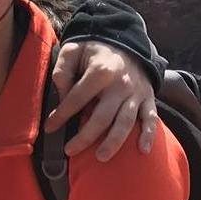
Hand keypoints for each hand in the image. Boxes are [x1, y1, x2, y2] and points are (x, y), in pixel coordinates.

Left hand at [48, 40, 158, 160]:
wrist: (125, 42)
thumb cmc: (93, 50)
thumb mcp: (72, 50)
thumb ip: (63, 70)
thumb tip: (62, 96)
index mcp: (100, 71)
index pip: (77, 98)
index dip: (62, 115)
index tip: (50, 128)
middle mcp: (120, 84)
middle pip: (102, 117)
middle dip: (85, 137)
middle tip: (70, 150)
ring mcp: (136, 93)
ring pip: (125, 122)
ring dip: (113, 142)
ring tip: (100, 158)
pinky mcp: (148, 98)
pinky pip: (150, 119)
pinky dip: (148, 135)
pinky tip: (142, 150)